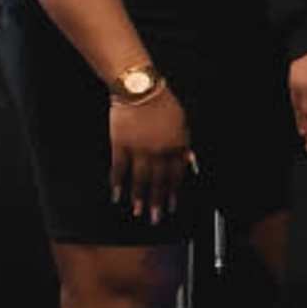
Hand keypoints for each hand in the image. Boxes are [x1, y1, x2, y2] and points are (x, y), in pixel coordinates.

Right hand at [106, 86, 192, 224]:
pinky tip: (117, 196)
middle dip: (158, 202)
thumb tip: (189, 162)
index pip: (176, 175)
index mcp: (176, 146)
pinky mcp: (120, 145)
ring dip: (139, 198)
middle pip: (158, 181)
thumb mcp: (183, 123)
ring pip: (139, 179)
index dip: (173, 192)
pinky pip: (119, 169)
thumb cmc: (162, 103)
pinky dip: (117, 183)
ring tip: (138, 212)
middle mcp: (159, 151)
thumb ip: (184, 145)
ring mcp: (138, 150)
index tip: (172, 205)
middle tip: (156, 218)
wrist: (139, 89)